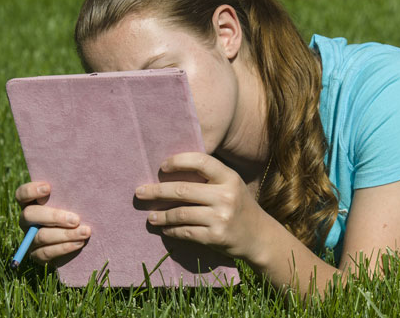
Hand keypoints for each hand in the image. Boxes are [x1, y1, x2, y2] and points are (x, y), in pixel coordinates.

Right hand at [14, 182, 90, 263]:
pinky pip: (46, 253)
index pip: (22, 194)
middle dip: (54, 216)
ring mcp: (31, 238)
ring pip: (41, 236)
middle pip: (30, 215)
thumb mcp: (80, 197)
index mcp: (34, 202)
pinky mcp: (38, 255)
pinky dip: (64, 247)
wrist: (86, 237)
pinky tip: (79, 243)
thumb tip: (89, 170)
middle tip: (76, 219)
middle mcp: (28, 220)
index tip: (49, 188)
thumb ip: (77, 187)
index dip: (31, 190)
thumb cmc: (84, 209)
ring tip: (86, 232)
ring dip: (65, 234)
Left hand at [135, 152, 268, 263]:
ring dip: (161, 215)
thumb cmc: (239, 206)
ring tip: (150, 216)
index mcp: (230, 177)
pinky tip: (165, 228)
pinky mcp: (215, 237)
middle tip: (139, 192)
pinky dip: (171, 230)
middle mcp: (226, 195)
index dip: (179, 161)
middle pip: (183, 190)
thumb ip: (209, 178)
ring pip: (180, 213)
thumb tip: (171, 171)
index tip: (162, 166)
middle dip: (157, 191)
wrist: (259, 236)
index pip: (202, 161)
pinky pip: (185, 232)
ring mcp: (221, 217)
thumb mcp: (231, 185)